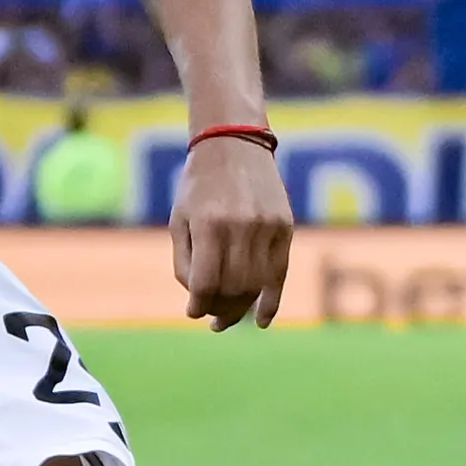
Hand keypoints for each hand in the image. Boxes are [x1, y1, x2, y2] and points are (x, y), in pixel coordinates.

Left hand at [170, 133, 291, 328]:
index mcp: (209, 223)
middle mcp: (241, 226)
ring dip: (241, 308)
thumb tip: (199, 304)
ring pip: (256, 285)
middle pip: (233, 288)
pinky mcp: (285, 227)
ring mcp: (267, 227)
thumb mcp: (180, 220)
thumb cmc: (199, 186)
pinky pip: (280, 273)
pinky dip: (271, 301)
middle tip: (212, 318)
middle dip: (220, 310)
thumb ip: (186, 262)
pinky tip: (260, 321)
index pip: (206, 282)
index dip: (198, 305)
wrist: (234, 144)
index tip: (193, 313)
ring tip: (228, 317)